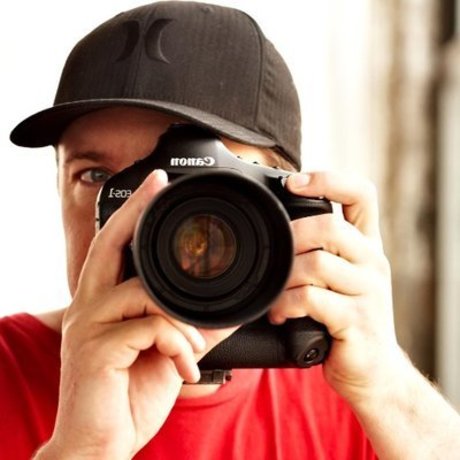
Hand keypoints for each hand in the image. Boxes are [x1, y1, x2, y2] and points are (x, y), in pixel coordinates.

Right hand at [42, 170, 234, 459]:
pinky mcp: (95, 351)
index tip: (155, 184)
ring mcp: (89, 326)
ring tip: (193, 347)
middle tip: (159, 185)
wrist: (101, 444)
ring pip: (143, 293)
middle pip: (109, 244)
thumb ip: (194, 326)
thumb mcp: (168, 352)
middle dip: (136, 211)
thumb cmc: (130, 394)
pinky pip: (149, 328)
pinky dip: (177, 344)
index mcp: (103, 303)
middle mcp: (88, 307)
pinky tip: (184, 367)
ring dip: (181, 320)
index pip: (115, 246)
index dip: (133, 213)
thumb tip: (232, 311)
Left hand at [268, 171, 403, 404]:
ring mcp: (368, 292)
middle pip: (329, 227)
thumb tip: (277, 227)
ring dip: (284, 279)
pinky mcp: (357, 321)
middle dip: (291, 239)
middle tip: (275, 259)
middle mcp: (372, 262)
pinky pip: (311, 299)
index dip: (327, 180)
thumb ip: (321, 251)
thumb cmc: (347, 317)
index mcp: (367, 245)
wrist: (372, 369)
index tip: (292, 183)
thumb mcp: (340, 277)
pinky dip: (286, 305)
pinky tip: (280, 315)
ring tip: (274, 296)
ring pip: (316, 264)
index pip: (361, 194)